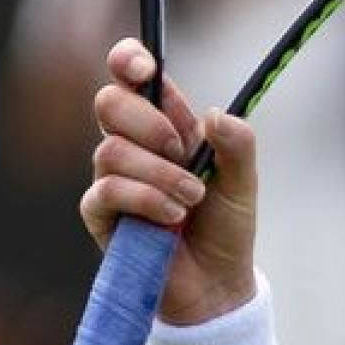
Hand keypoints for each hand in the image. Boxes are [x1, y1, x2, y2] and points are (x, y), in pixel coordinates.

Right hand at [83, 38, 259, 324]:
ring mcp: (113, 179)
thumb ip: (238, 145)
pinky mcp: (100, 213)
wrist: (217, 283)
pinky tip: (172, 217)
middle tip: (182, 152)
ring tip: (192, 199)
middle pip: (109, 103)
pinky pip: (108, 190)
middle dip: (148, 123)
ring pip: (111, 150)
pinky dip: (146, 200)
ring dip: (159, 174)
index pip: (134, 80)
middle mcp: (134, 147)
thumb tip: (214, 115)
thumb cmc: (226, 229)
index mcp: (168, 127)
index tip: (143, 68)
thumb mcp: (244, 183)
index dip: (129, 61)